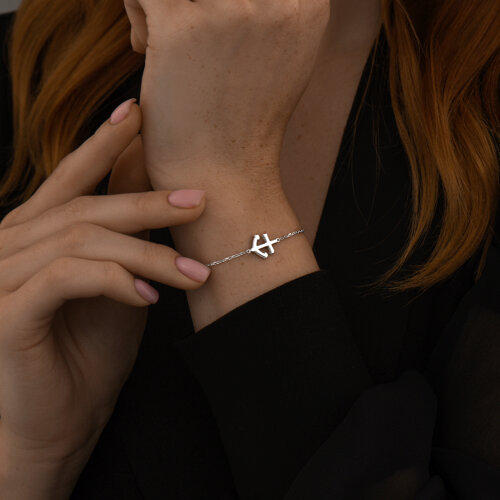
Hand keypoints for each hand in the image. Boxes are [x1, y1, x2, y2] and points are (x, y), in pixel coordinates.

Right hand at [0, 100, 209, 497]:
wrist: (62, 419)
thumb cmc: (90, 349)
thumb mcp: (120, 281)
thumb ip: (128, 235)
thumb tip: (156, 184)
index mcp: (38, 234)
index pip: (72, 178)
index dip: (104, 142)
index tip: (139, 112)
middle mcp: (13, 245)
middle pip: (86, 208)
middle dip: (148, 202)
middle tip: (198, 201)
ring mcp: (4, 278)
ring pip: (82, 241)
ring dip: (146, 255)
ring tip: (194, 276)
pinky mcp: (7, 313)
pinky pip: (65, 278)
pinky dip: (113, 281)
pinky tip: (147, 299)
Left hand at [124, 0, 329, 190]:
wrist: (221, 179)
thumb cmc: (242, 124)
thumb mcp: (281, 58)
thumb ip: (269, 13)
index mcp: (306, 7)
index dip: (230, 1)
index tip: (217, 27)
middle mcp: (276, 1)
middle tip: (189, 34)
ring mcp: (230, 11)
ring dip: (165, 1)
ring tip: (163, 42)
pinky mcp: (181, 26)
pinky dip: (137, 11)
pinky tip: (145, 50)